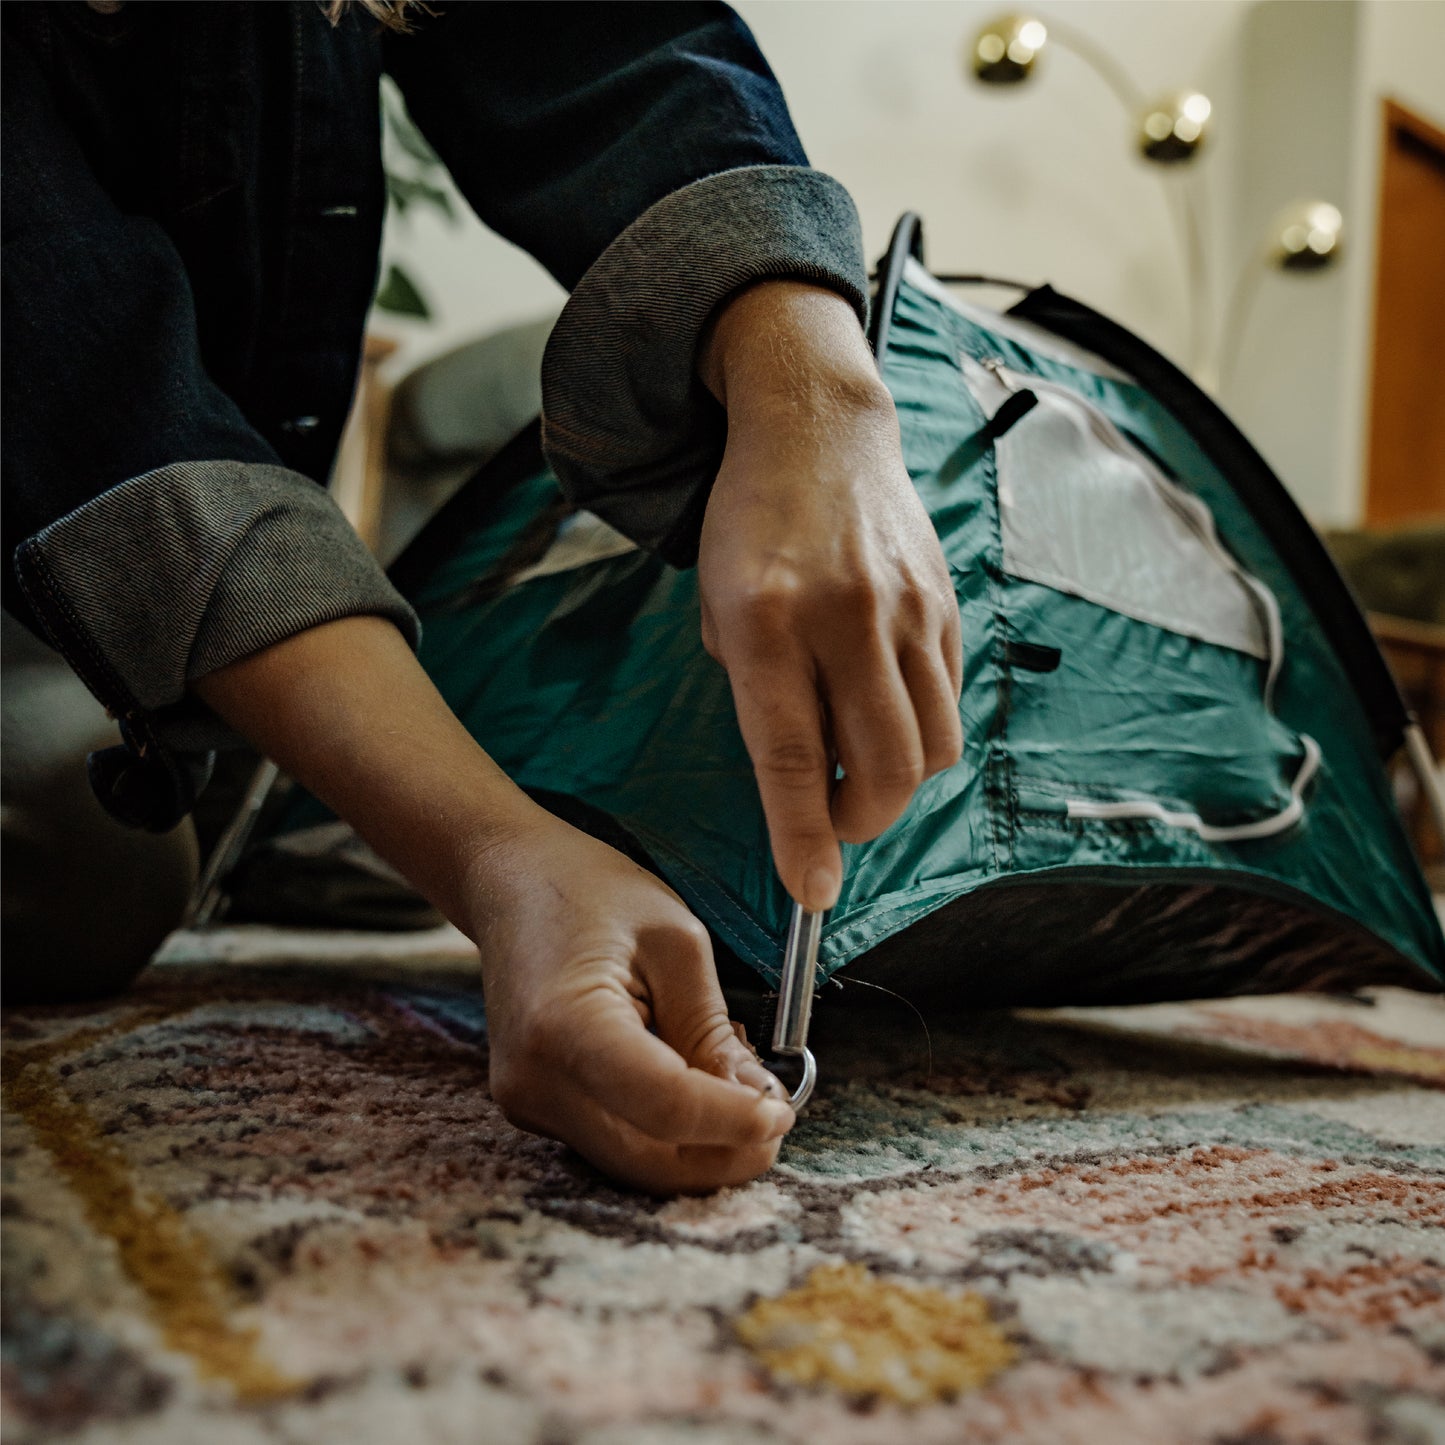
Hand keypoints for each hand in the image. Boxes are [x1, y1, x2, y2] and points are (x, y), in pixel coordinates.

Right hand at [468, 813, 794, 1194]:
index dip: (734, 1122)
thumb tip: (760, 1100)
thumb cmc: (591, 892)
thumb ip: (713, 1030)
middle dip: (726, 1152)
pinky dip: (666, 1131)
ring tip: (735, 1085)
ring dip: (700, 1146)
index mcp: (566, 1027)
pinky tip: (690, 1080)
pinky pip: (614, 1141)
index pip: (665, 1109)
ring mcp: (527, 1102)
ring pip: (634, 1164)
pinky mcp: (534, 1108)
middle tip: (777, 1113)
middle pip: (649, 1160)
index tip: (785, 1109)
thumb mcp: (675, 942)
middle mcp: (534, 1081)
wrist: (510, 881)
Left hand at [697, 282, 962, 911]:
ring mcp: (907, 609)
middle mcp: (844, 616)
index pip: (789, 755)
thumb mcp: (719, 607)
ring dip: (897, 783)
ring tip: (857, 762)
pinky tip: (886, 708)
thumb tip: (801, 784)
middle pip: (882, 768)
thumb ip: (757, 696)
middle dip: (858, 822)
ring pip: (931, 747)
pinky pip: (949, 701)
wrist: (814, 426)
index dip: (801, 836)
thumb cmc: (750, 525)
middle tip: (830, 817)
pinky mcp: (946, 603)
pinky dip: (920, 730)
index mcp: (765, 620)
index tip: (810, 892)